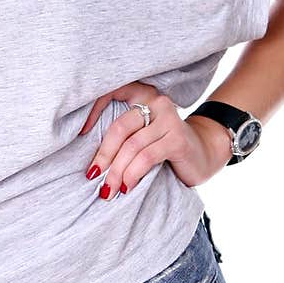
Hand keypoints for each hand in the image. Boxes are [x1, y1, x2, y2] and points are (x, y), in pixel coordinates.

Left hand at [77, 81, 233, 196]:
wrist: (204, 155)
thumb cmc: (164, 147)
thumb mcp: (141, 135)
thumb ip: (122, 135)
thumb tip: (89, 156)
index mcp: (143, 95)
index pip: (111, 93)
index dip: (92, 110)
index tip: (79, 134)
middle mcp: (157, 102)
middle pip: (120, 128)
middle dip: (104, 155)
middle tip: (93, 176)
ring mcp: (169, 120)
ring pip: (132, 146)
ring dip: (117, 171)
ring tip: (108, 189)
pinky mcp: (178, 139)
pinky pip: (147, 157)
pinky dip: (133, 173)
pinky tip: (127, 186)